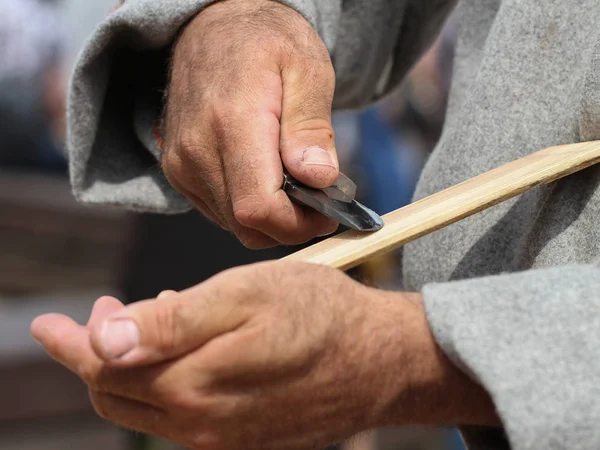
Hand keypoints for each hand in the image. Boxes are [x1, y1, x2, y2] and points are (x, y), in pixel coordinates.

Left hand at [31, 263, 499, 449]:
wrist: (380, 361)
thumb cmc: (317, 315)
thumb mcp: (244, 295)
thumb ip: (171, 324)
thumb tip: (103, 344)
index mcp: (193, 386)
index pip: (105, 371)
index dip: (72, 344)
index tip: (47, 323)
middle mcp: (202, 426)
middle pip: (121, 395)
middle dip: (99, 353)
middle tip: (105, 310)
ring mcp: (225, 439)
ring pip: (151, 406)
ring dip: (136, 365)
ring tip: (153, 318)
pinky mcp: (246, 439)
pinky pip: (186, 415)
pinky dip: (170, 381)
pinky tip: (191, 350)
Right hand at [162, 0, 339, 248]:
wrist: (215, 26)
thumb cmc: (267, 42)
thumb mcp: (308, 69)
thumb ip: (311, 126)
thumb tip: (318, 178)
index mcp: (232, 122)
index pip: (258, 207)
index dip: (298, 224)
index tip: (328, 214)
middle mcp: (197, 150)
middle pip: (246, 225)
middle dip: (289, 225)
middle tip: (318, 201)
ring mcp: (181, 164)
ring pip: (234, 224)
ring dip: (270, 218)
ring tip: (294, 182)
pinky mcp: (177, 171)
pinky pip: (220, 212)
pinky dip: (248, 208)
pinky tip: (267, 178)